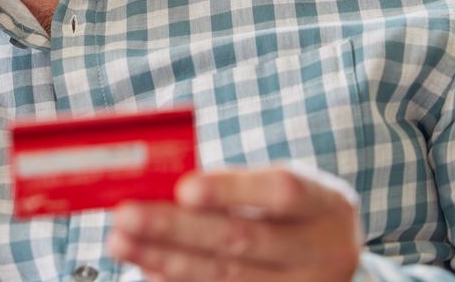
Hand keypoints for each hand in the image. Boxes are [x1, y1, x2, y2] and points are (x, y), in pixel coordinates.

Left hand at [106, 165, 361, 280]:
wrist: (333, 256)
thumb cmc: (294, 210)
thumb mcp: (284, 186)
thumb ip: (234, 184)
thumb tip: (163, 182)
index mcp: (326, 205)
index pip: (281, 192)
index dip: (233, 190)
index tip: (184, 187)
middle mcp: (320, 253)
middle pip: (242, 241)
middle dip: (177, 228)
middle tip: (127, 215)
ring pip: (224, 276)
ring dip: (164, 258)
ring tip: (121, 241)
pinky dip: (175, 281)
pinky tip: (146, 267)